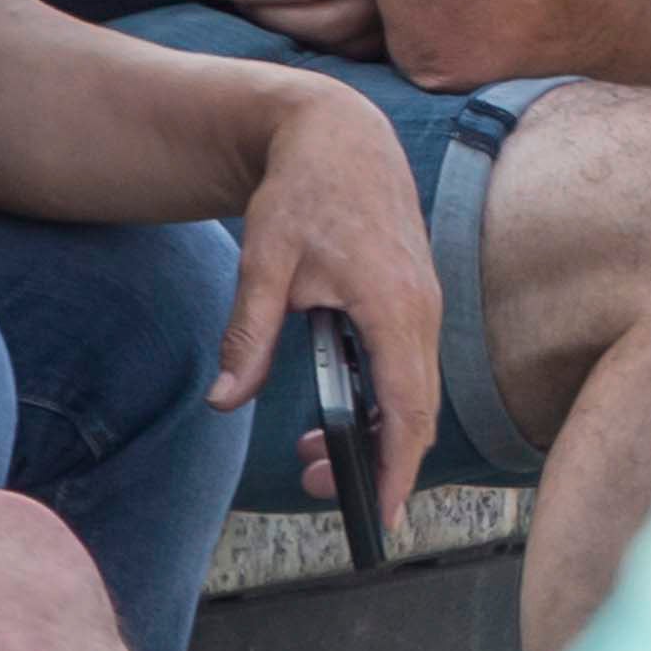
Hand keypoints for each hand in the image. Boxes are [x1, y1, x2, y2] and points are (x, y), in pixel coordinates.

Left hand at [219, 81, 444, 544]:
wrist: (338, 135)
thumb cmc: (305, 192)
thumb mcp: (263, 262)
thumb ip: (248, 336)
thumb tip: (226, 402)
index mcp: (394, 305)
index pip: (408, 407)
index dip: (395, 467)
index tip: (379, 515)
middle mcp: (422, 309)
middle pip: (418, 411)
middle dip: (379, 463)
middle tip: (323, 496)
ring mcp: (423, 304)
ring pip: (414, 392)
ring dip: (376, 432)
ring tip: (312, 459)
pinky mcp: (413, 300)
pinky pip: (408, 368)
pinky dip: (380, 402)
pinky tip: (336, 412)